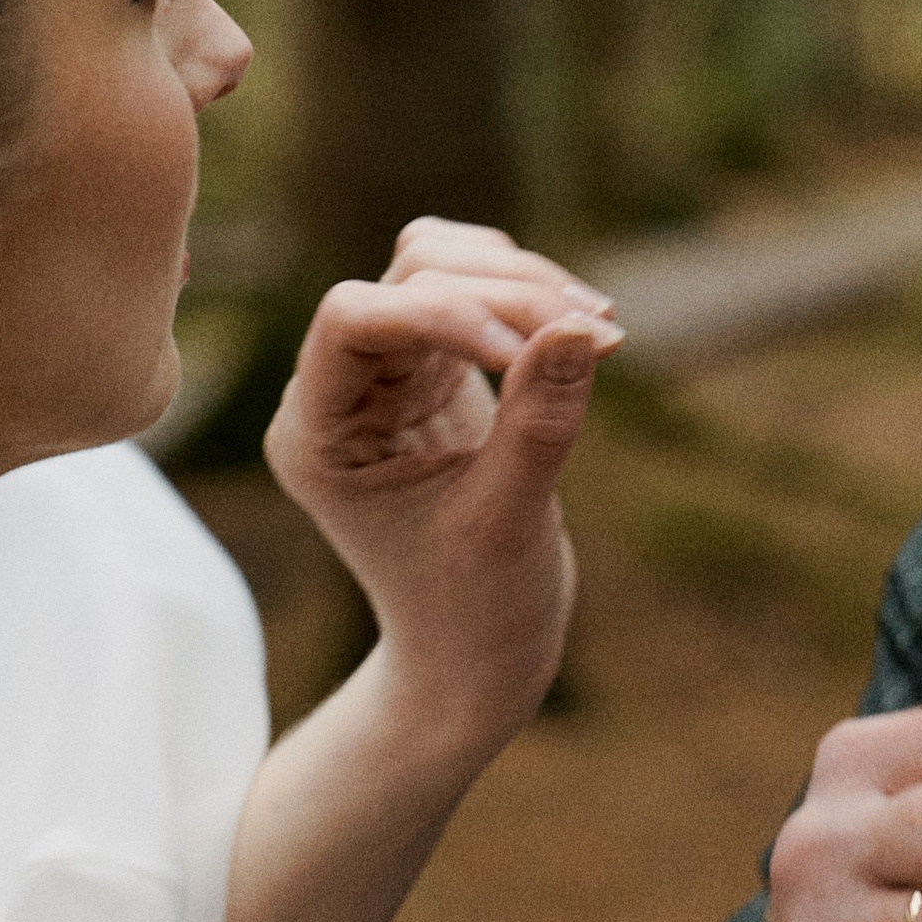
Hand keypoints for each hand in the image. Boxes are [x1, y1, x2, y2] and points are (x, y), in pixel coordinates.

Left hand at [263, 217, 619, 752]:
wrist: (478, 655)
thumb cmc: (475, 610)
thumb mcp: (509, 521)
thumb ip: (539, 422)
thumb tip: (581, 327)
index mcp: (317, 435)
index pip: (352, 318)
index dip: (443, 314)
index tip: (527, 355)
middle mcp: (339, 391)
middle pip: (409, 277)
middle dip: (508, 295)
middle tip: (604, 334)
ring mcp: (388, 375)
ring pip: (441, 266)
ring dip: (525, 282)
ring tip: (603, 327)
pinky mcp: (439, 370)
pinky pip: (476, 291)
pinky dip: (531, 297)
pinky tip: (584, 331)